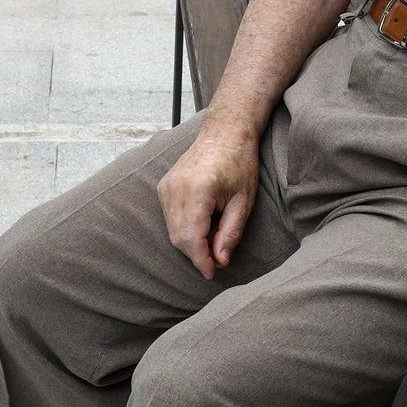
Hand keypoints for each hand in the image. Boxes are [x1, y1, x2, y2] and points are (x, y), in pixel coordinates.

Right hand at [156, 124, 260, 279]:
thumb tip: (220, 260)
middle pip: (179, 237)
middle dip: (197, 253)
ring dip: (191, 241)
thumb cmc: (239, 163)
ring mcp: (166, 186)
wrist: (225, 133)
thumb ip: (230, 233)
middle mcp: (176, 188)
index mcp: (198, 190)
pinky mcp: (163, 186)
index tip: (212, 273)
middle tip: (218, 257)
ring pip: (172, 230)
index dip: (201, 260)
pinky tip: (203, 223)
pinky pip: (170, 218)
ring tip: (214, 236)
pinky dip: (184, 228)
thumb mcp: (243, 201)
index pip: (191, 238)